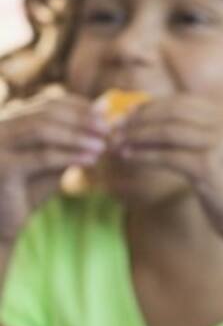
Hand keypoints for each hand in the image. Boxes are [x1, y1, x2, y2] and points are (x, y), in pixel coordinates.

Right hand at [0, 89, 106, 241]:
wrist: (4, 223)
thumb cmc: (30, 189)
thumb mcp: (55, 161)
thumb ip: (74, 138)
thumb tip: (104, 110)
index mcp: (10, 119)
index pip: (48, 102)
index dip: (79, 107)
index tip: (106, 117)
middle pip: (45, 112)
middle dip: (81, 119)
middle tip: (108, 129)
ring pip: (42, 130)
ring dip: (77, 136)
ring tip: (102, 145)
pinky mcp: (2, 166)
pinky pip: (41, 156)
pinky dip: (69, 156)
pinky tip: (91, 160)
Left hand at [110, 95, 222, 246]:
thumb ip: (200, 132)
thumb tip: (154, 118)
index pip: (183, 101)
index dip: (151, 106)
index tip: (128, 116)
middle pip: (173, 110)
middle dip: (140, 118)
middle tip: (115, 127)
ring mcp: (221, 144)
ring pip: (166, 130)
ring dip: (136, 135)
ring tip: (116, 143)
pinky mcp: (208, 166)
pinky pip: (165, 155)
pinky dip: (142, 155)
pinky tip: (128, 158)